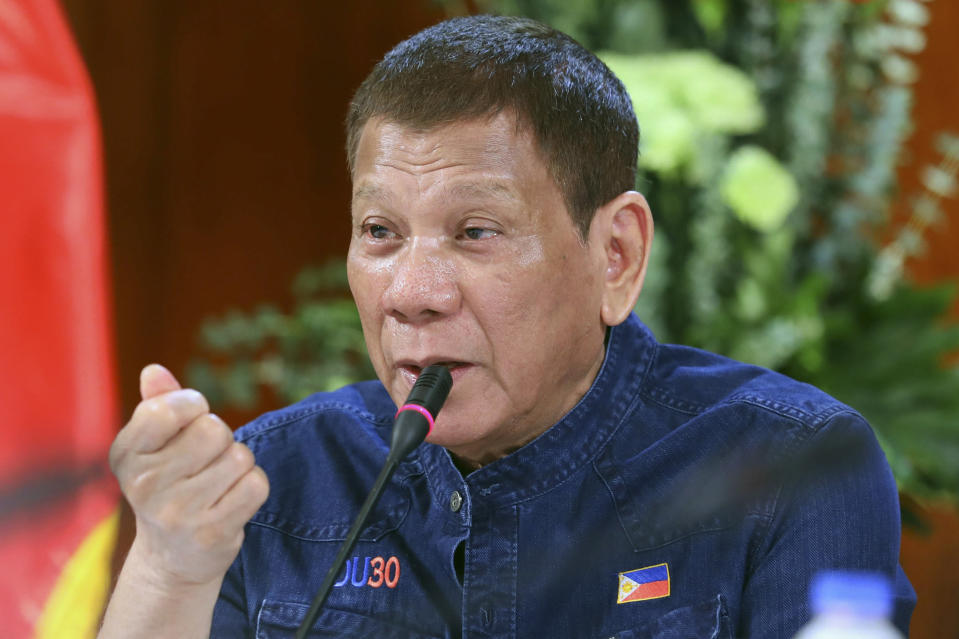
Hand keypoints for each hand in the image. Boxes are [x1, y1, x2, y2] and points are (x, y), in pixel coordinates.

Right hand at [109, 364, 268, 590]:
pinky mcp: (212, 532)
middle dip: (220, 438)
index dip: (192, 405)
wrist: (172, 559)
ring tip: (216, 484)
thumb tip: (154, 370)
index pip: (167, 409)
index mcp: (126, 455)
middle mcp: (146, 485)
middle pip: (213, 429)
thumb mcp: (154, 447)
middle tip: (204, 462)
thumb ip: (158, 404)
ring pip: (239, 456)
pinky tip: (231, 501)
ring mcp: (178, 512)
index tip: (191, 418)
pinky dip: (253, 487)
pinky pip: (256, 484)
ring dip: (238, 464)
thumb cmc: (168, 486)